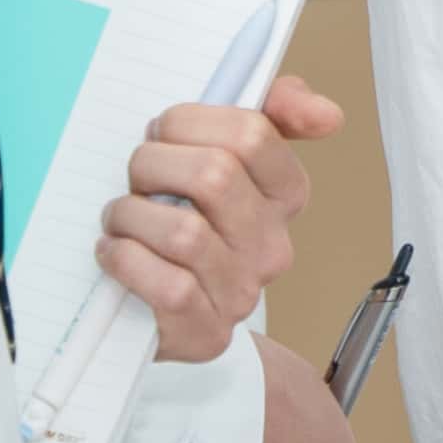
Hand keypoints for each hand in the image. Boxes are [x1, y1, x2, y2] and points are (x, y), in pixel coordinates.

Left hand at [96, 77, 337, 360]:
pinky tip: (115, 252)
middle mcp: (271, 245)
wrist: (162, 311)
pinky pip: (169, 287)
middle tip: (136, 176)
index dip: (189, 122)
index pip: (252, 133)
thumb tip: (326, 113)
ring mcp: (241, 291)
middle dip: (152, 164)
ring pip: (185, 233)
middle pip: (213, 176)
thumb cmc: (184, 217)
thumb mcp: (223, 153)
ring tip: (120, 218)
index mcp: (284, 194)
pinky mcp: (206, 332)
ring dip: (130, 216)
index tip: (164, 131)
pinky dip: (127, 261)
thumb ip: (274, 110)